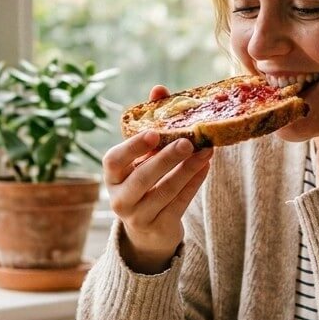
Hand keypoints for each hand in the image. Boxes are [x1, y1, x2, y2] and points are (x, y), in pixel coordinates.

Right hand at [103, 85, 213, 273]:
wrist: (147, 230)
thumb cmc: (144, 181)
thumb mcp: (140, 157)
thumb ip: (149, 123)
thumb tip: (159, 89)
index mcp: (112, 176)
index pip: (114, 160)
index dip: (133, 147)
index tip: (154, 132)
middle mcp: (120, 199)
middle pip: (142, 178)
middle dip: (166, 158)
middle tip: (188, 142)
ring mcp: (139, 217)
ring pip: (165, 191)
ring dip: (188, 169)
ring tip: (206, 151)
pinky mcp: (160, 228)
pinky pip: (179, 203)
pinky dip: (194, 183)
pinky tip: (206, 166)